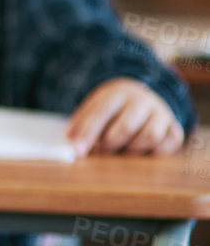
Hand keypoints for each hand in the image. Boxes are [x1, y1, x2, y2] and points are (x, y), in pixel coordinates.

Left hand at [66, 78, 184, 156]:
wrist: (141, 98)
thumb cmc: (111, 109)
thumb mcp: (93, 109)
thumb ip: (80, 125)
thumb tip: (70, 145)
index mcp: (117, 92)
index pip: (102, 112)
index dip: (88, 133)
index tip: (78, 151)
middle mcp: (143, 100)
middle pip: (127, 126)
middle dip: (110, 144)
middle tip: (101, 151)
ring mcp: (161, 114)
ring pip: (150, 137)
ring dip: (131, 150)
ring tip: (121, 149)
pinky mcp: (174, 129)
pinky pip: (166, 145)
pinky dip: (151, 153)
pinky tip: (140, 150)